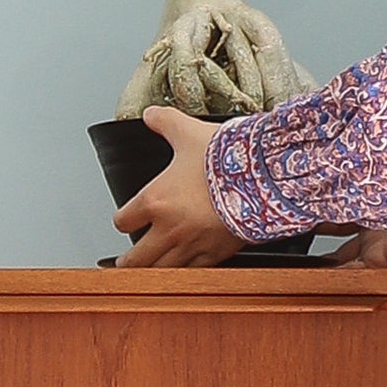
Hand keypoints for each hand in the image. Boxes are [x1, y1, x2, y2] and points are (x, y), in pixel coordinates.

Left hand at [112, 106, 244, 265]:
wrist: (264, 178)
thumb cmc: (227, 159)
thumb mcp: (189, 131)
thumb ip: (166, 122)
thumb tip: (151, 114)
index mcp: (155, 200)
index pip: (122, 221)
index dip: (123, 219)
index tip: (127, 219)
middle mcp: (169, 228)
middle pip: (135, 258)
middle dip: (129, 260)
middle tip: (126, 261)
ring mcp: (192, 245)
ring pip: (162, 271)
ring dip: (153, 270)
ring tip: (150, 271)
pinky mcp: (215, 255)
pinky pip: (192, 272)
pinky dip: (186, 272)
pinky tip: (185, 268)